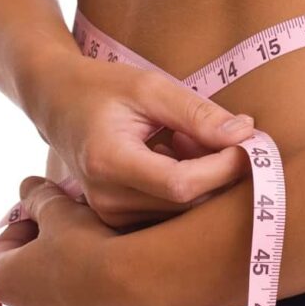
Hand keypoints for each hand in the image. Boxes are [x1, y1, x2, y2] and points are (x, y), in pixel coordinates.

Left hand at [0, 175, 161, 305]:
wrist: (139, 284)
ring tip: (104, 258)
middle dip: (50, 254)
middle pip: (33, 277)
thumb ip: (39, 197)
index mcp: (6, 282)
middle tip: (79, 231)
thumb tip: (27, 187)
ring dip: (75, 283)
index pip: (4, 245)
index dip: (26, 223)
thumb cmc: (87, 244)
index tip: (48, 211)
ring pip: (64, 304)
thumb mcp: (60, 209)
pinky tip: (120, 287)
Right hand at [19, 51, 254, 227]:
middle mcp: (106, 198)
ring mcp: (109, 214)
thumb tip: (246, 134)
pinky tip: (172, 152)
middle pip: (187, 202)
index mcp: (108, 162)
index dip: (223, 168)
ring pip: (183, 210)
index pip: (182, 184)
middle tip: (222, 132)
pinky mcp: (116, 219)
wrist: (55, 103)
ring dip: (202, 176)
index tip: (249, 143)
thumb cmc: (101, 88)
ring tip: (182, 136)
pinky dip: (186, 184)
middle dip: (219, 170)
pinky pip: (169, 211)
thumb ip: (198, 113)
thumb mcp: (150, 87)